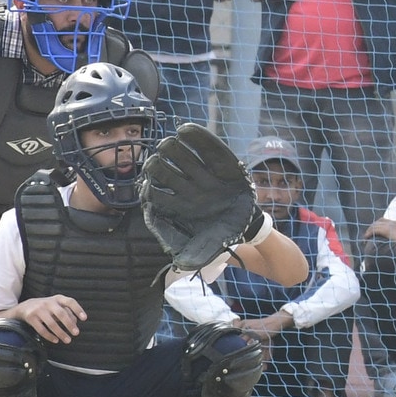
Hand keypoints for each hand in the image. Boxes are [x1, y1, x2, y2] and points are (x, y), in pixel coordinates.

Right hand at [13, 295, 86, 343]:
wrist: (25, 307)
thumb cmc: (46, 308)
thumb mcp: (56, 306)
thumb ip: (67, 312)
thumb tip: (75, 322)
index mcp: (57, 299)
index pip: (70, 302)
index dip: (78, 309)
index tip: (84, 319)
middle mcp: (48, 303)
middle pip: (61, 313)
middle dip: (69, 324)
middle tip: (76, 333)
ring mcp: (39, 310)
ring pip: (51, 323)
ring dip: (61, 333)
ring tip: (68, 340)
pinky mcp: (31, 318)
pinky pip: (41, 329)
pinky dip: (49, 336)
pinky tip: (55, 340)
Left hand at [139, 123, 260, 271]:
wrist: (247, 225)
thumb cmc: (222, 235)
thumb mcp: (207, 249)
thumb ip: (194, 257)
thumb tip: (180, 267)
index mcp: (177, 205)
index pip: (156, 193)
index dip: (149, 188)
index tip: (148, 188)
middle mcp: (185, 185)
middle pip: (162, 169)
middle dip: (156, 165)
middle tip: (156, 162)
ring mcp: (201, 171)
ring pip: (178, 154)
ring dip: (170, 148)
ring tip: (168, 144)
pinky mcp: (219, 160)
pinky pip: (205, 145)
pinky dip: (196, 137)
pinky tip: (186, 130)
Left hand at [363, 218, 395, 241]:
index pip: (383, 220)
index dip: (377, 225)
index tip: (373, 230)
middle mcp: (392, 222)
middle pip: (378, 222)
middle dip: (371, 228)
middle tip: (367, 234)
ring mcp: (389, 226)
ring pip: (374, 226)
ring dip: (369, 231)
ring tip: (365, 237)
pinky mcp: (386, 230)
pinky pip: (374, 230)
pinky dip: (369, 234)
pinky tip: (366, 238)